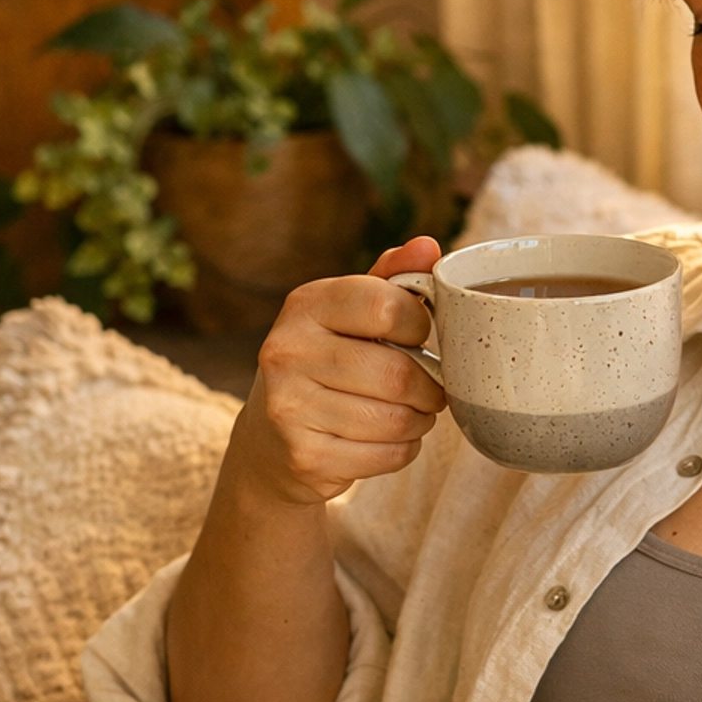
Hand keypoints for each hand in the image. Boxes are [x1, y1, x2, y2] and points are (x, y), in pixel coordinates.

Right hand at [235, 236, 448, 507]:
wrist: (272, 443)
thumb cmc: (327, 365)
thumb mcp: (351, 316)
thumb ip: (391, 280)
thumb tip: (428, 245)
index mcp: (305, 305)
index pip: (388, 306)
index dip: (420, 325)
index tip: (418, 337)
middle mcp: (287, 351)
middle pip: (398, 373)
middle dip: (429, 386)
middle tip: (429, 388)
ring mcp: (290, 407)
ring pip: (397, 419)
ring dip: (420, 420)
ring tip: (411, 413)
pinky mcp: (304, 456)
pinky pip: (388, 455)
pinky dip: (404, 450)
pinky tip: (386, 440)